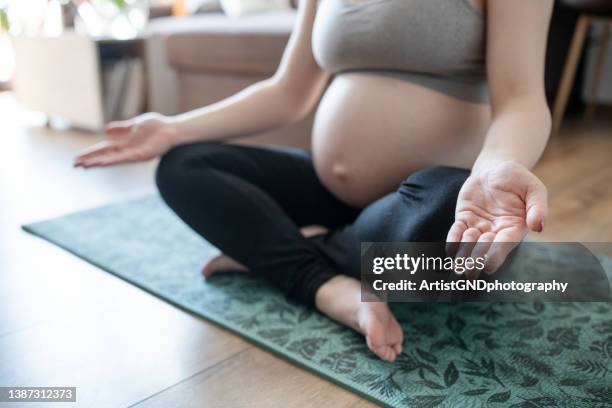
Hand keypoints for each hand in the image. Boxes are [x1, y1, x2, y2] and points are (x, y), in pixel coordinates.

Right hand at [74, 113, 178, 167]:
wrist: (172, 128)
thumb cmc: (157, 126)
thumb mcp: (134, 125)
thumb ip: (121, 129)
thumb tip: (106, 129)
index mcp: (125, 144)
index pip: (104, 150)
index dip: (91, 153)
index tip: (77, 157)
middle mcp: (128, 152)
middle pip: (105, 157)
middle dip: (90, 161)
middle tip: (75, 165)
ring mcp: (135, 154)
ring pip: (113, 160)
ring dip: (98, 163)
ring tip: (84, 166)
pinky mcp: (142, 155)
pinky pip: (125, 159)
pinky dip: (113, 161)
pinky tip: (102, 162)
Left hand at [446, 161, 547, 275]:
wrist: (497, 168)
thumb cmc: (519, 179)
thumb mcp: (533, 188)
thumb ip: (537, 207)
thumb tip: (539, 226)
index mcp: (514, 228)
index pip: (504, 245)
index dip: (495, 256)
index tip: (487, 267)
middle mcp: (496, 231)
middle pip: (485, 249)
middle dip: (476, 261)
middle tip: (468, 272)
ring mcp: (478, 226)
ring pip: (469, 244)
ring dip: (463, 254)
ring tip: (458, 266)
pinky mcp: (464, 218)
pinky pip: (457, 231)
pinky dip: (453, 239)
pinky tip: (450, 249)